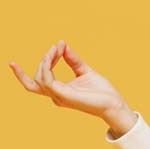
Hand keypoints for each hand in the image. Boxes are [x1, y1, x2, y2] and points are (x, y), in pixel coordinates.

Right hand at [9, 40, 129, 120]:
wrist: (113, 103)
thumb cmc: (101, 91)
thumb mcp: (84, 71)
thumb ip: (73, 60)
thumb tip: (63, 45)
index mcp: (59, 91)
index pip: (37, 81)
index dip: (41, 63)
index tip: (56, 46)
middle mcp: (56, 95)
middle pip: (35, 78)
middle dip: (44, 60)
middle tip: (56, 46)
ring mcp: (58, 96)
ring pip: (39, 78)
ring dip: (45, 61)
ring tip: (57, 48)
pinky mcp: (63, 96)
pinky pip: (47, 81)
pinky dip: (47, 67)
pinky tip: (54, 55)